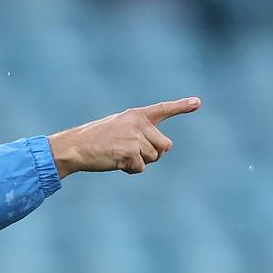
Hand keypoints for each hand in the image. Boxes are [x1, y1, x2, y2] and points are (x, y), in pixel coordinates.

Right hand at [48, 97, 200, 176]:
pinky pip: (140, 167)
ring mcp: (136, 138)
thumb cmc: (93, 140)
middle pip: (165, 146)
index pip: (163, 109)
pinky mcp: (130, 152)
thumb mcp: (118, 128)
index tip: (197, 102)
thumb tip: (162, 151)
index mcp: (136, 115)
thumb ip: (141, 134)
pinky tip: (115, 162)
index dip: (181, 106)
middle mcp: (139, 124)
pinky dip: (130, 169)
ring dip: (139, 162)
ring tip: (118, 156)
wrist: (75, 147)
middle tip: (132, 153)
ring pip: (154, 158)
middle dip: (153, 154)